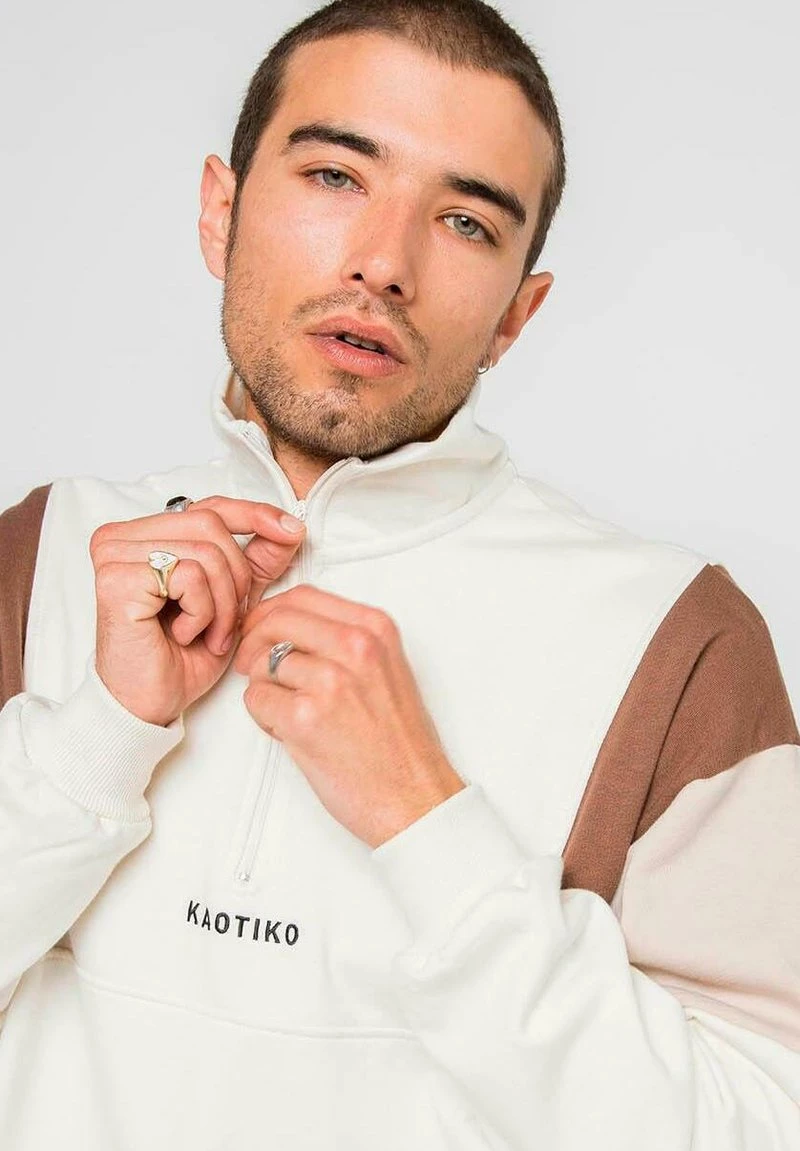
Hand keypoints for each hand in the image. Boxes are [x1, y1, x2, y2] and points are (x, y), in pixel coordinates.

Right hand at [90, 496, 305, 726]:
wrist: (151, 703)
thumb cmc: (181, 656)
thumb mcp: (230, 600)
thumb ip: (255, 561)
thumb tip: (290, 527)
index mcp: (143, 534)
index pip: (208, 507)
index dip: (253, 515)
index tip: (292, 530)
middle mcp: (120, 537)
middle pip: (211, 525)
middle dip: (236, 577)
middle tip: (227, 622)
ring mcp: (113, 554)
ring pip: (205, 552)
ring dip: (222, 603)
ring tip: (208, 634)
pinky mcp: (114, 579)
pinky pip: (189, 576)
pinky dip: (202, 612)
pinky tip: (184, 635)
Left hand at [233, 585, 465, 848]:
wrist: (415, 798)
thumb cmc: (400, 744)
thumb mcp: (387, 669)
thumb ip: (345, 639)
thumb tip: (287, 625)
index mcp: (375, 629)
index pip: (302, 596)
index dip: (271, 612)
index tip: (261, 628)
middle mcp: (355, 647)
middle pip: (276, 621)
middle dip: (254, 643)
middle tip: (252, 665)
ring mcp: (329, 681)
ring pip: (260, 663)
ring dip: (264, 688)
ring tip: (290, 712)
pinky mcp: (305, 718)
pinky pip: (256, 701)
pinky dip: (264, 718)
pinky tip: (291, 732)